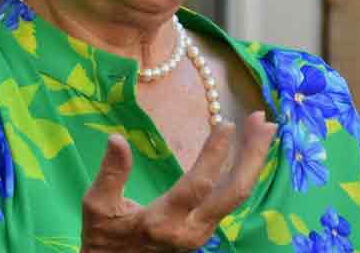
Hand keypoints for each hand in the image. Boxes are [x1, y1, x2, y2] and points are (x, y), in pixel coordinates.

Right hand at [80, 112, 277, 252]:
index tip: (227, 124)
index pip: (199, 185)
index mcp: (164, 222)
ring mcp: (202, 231)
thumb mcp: (96, 207)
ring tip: (263, 128)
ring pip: (237, 195)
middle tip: (263, 121)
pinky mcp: (204, 228)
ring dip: (253, 160)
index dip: (215, 155)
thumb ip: (110, 174)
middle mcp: (192, 230)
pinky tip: (247, 151)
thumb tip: (117, 139)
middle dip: (253, 156)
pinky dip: (243, 170)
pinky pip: (230, 197)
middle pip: (234, 192)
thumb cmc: (103, 238)